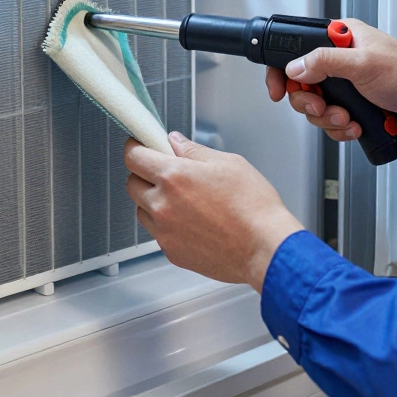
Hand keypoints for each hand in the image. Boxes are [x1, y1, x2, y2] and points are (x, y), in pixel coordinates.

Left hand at [124, 133, 304, 292]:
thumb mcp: (228, 163)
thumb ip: (194, 151)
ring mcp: (164, 232)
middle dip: (144, 175)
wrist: (265, 248)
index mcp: (173, 176)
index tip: (141, 147)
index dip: (136, 148)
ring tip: (184, 201)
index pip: (134, 157)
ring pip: (142, 210)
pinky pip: (158, 233)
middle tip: (166, 173)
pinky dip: (168, 225)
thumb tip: (175, 143)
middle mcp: (162, 205)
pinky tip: (193, 222)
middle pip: (132, 184)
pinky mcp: (172, 252)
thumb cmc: (253, 206)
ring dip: (154, 202)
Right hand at [265, 19, 396, 139]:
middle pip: (302, 85)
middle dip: (311, 103)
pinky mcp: (355, 107)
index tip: (279, 90)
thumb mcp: (363, 64)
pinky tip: (356, 126)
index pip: (298, 50)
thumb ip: (324, 63)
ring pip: (316, 108)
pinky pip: (332, 122)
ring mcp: (348, 86)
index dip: (283, 71)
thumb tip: (295, 67)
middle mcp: (342, 61)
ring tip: (347, 118)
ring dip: (329, 119)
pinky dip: (341, 129)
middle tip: (323, 108)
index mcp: (342, 39)